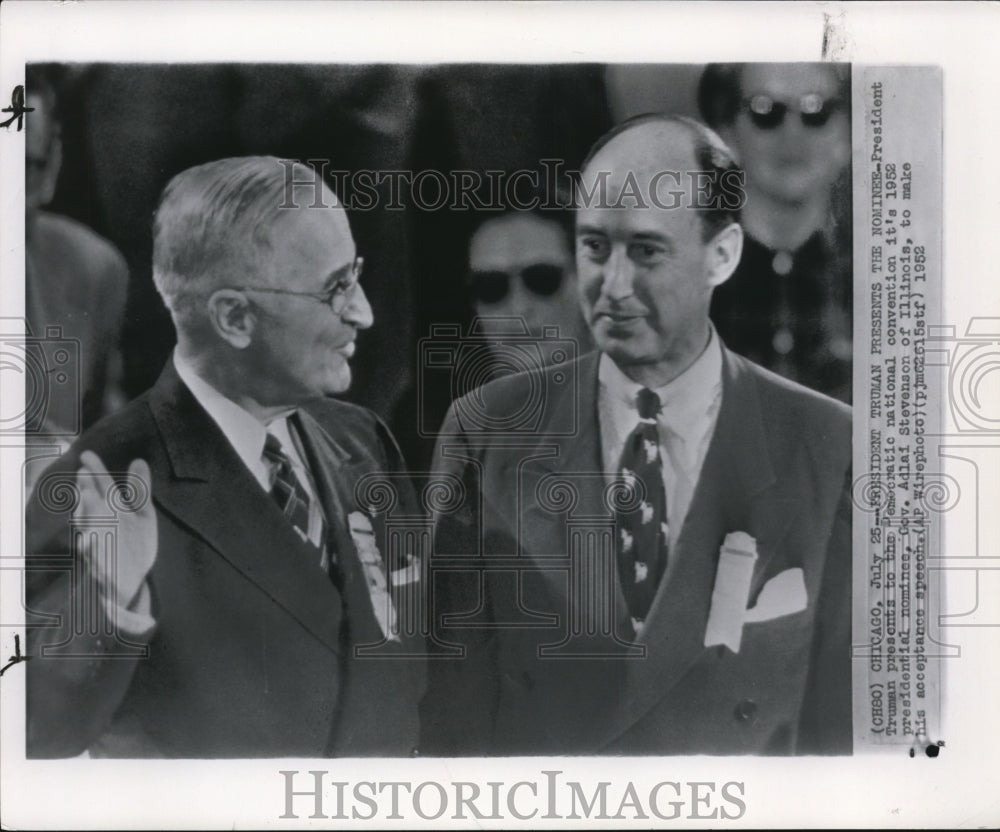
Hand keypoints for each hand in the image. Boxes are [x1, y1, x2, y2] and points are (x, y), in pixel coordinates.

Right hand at [73, 451, 157, 608]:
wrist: (133, 580)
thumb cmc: (135, 543)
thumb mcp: (142, 515)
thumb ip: (140, 490)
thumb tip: (139, 459)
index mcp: (112, 512)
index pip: (101, 489)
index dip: (94, 473)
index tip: (86, 456)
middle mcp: (101, 527)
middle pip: (91, 508)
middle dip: (86, 494)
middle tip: (84, 477)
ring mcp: (100, 548)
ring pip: (88, 531)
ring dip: (86, 518)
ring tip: (86, 502)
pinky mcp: (103, 568)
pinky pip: (94, 560)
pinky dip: (91, 551)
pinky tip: (87, 543)